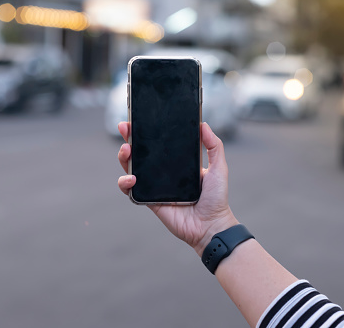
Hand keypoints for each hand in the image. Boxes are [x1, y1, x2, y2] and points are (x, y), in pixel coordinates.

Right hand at [117, 122, 238, 255]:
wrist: (211, 224)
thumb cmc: (217, 198)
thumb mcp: (219, 167)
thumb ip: (214, 146)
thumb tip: (204, 124)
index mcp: (177, 163)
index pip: (158, 143)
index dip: (146, 131)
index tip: (138, 119)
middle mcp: (163, 173)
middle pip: (140, 152)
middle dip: (129, 138)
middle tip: (125, 128)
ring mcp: (154, 186)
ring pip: (131, 168)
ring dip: (124, 158)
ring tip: (126, 151)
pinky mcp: (148, 200)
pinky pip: (130, 190)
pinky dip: (125, 182)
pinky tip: (131, 178)